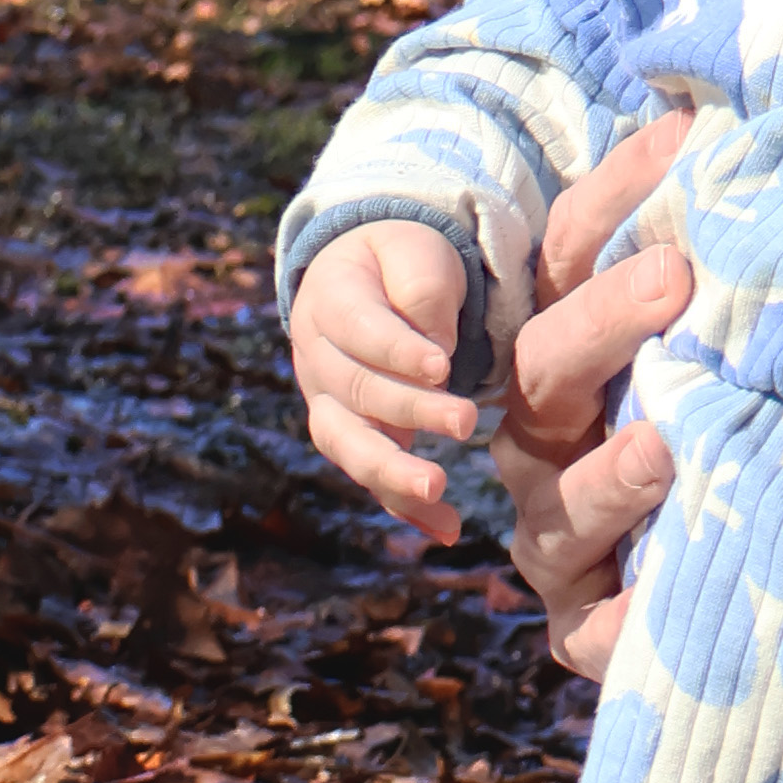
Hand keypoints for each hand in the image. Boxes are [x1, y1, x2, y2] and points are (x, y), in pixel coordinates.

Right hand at [290, 219, 481, 538]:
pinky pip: (372, 477)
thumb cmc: (399, 263)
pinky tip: (446, 530)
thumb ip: (424, 291)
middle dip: (411, 410)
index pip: (357, 329)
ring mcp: (328, 403)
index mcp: (328, 299)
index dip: (397, 350)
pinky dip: (405, 508)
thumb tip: (436, 354)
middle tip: (466, 421)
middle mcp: (316, 357)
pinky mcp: (353, 438)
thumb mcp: (415, 252)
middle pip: (356, 391)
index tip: (442, 366)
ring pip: (349, 445)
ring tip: (437, 491)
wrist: (368, 280)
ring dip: (392, 473)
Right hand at [493, 109, 692, 683]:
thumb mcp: (724, 352)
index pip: (569, 265)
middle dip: (603, 323)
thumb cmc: (721, 441)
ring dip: (612, 476)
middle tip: (674, 277)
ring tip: (665, 446)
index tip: (679, 145)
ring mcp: (558, 536)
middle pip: (547, 370)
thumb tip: (739, 128)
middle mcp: (545, 442)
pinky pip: (595, 631)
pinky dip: (624, 620)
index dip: (610, 206)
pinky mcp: (585, 626)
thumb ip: (728, 266)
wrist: (724, 599)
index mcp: (569, 361)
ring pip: (561, 503)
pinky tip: (655, 603)